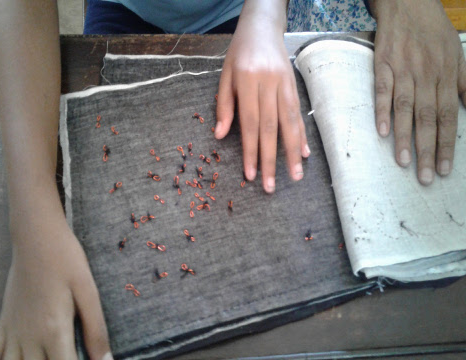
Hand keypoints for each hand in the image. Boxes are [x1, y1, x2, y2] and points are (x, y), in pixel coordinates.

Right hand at [0, 222, 111, 359]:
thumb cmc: (66, 260)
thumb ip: (96, 328)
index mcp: (53, 331)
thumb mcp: (88, 291)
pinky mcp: (4, 323)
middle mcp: (29, 338)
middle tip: (66, 356)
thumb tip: (106, 359)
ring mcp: (13, 331)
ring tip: (46, 359)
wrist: (36, 237)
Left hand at [215, 0, 309, 192]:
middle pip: (271, 128)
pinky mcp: (294, 86)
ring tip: (295, 176)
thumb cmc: (239, 53)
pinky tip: (304, 152)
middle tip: (270, 186)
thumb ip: (224, 105)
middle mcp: (269, 84)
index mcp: (247, 81)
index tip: (251, 175)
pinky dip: (302, 135)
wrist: (262, 27)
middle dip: (271, 160)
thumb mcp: (224, 75)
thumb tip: (221, 136)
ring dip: (293, 153)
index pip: (250, 123)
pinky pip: (298, 114)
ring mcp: (284, 85)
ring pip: (290, 123)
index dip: (251, 151)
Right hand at [370, 0, 465, 184]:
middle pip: (428, 117)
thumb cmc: (433, 33)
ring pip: (406, 108)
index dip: (448, 144)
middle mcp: (427, 75)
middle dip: (428, 149)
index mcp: (446, 76)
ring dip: (404, 136)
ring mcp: (403, 70)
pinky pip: (382, 90)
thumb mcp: (457, 54)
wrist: (409, 4)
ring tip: (403, 162)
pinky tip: (382, 130)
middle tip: (426, 176)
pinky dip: (382, 110)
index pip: (449, 117)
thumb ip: (464, 83)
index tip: (446, 169)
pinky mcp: (382, 65)